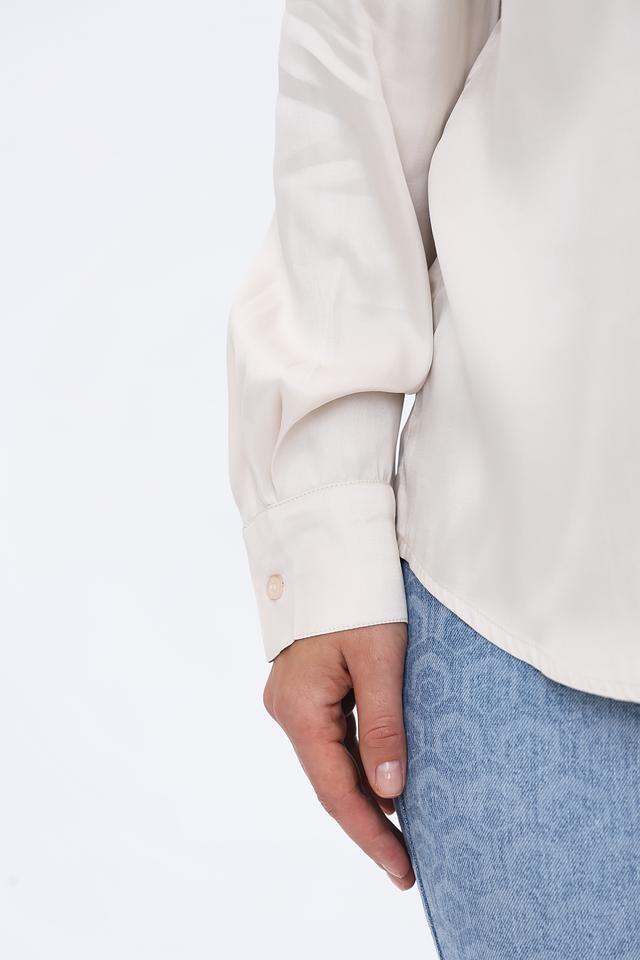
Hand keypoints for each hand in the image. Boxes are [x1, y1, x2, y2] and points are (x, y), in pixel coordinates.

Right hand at [262, 622, 414, 889]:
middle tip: (407, 866)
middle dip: (368, 824)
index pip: (336, 790)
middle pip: (329, 782)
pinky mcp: (304, 689)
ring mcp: (292, 700)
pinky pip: (330, 740)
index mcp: (300, 709)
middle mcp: (287, 710)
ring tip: (402, 835)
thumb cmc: (359, 597)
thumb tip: (390, 793)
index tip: (402, 871)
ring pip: (329, 763)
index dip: (371, 834)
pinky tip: (383, 783)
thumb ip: (383, 725)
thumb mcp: (380, 660)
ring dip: (364, 798)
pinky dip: (356, 766)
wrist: (329, 548)